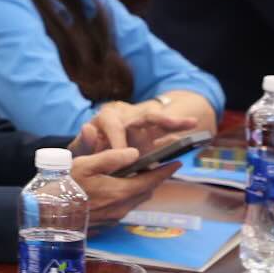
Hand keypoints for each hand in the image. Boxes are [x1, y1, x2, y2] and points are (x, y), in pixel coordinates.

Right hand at [69, 147, 176, 222]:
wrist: (47, 215)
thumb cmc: (63, 186)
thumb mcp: (85, 164)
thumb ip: (112, 157)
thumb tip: (134, 153)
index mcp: (120, 191)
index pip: (151, 180)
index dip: (165, 171)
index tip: (177, 162)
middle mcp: (121, 208)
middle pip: (146, 192)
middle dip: (152, 179)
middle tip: (152, 165)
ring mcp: (113, 218)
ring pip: (135, 201)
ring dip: (139, 188)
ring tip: (134, 175)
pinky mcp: (106, 223)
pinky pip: (124, 208)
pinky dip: (126, 196)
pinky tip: (114, 188)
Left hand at [76, 101, 199, 153]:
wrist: (93, 152)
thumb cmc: (87, 151)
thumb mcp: (81, 149)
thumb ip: (84, 142)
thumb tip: (88, 128)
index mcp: (107, 118)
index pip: (114, 124)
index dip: (119, 141)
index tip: (125, 156)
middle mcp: (126, 116)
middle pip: (143, 116)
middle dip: (160, 120)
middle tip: (174, 125)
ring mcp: (140, 125)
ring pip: (158, 121)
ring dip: (175, 122)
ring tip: (192, 123)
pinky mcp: (150, 135)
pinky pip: (164, 133)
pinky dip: (176, 132)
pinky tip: (192, 134)